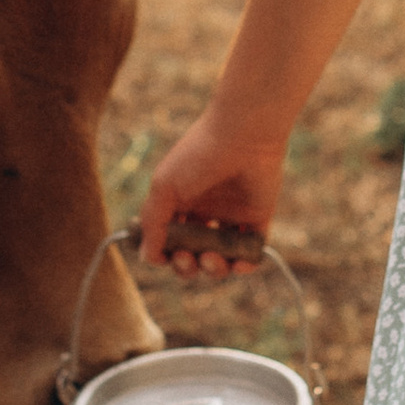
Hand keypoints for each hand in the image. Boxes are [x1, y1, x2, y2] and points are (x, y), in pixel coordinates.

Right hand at [134, 109, 285, 275]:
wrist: (242, 135)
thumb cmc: (198, 155)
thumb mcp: (164, 188)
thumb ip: (153, 223)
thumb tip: (147, 258)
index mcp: (181, 201)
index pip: (169, 240)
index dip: (165, 254)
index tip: (164, 257)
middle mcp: (206, 211)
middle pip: (193, 254)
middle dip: (186, 266)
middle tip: (186, 258)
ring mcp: (232, 216)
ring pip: (221, 258)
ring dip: (213, 269)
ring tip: (211, 259)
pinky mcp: (258, 219)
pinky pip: (251, 252)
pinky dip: (244, 266)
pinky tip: (236, 264)